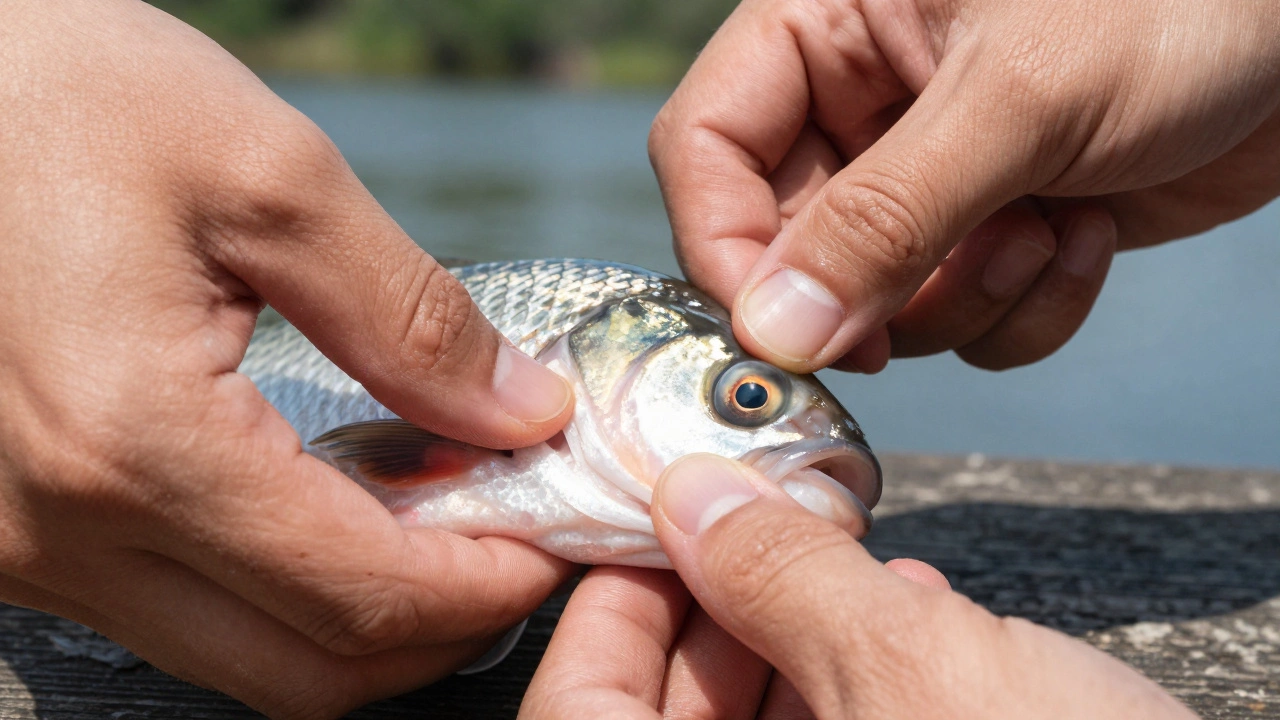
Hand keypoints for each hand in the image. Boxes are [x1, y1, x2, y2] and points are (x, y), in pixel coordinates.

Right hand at [0, 1, 574, 716]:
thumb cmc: (52, 91)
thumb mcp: (267, 176)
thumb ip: (410, 317)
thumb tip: (519, 412)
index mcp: (132, 444)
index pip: (361, 593)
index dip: (486, 585)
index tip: (556, 540)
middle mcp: (58, 530)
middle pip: (306, 671)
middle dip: (439, 628)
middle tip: (514, 543)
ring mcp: (22, 546)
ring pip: (241, 658)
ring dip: (362, 614)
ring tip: (441, 522)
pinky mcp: (12, 528)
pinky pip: (177, 611)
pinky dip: (281, 588)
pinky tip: (334, 510)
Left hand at [522, 454, 1197, 718]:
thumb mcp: (915, 673)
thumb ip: (785, 578)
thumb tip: (693, 495)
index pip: (578, 717)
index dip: (608, 613)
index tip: (657, 525)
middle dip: (718, 608)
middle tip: (759, 523)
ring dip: (796, 635)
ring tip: (848, 558)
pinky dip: (860, 683)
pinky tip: (914, 617)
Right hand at [649, 0, 1279, 370]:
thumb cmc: (1178, 0)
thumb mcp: (1018, 98)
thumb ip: (884, 218)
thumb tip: (771, 333)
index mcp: (825, 22)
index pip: (706, 145)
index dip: (725, 245)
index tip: (775, 333)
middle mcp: (862, 100)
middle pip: (786, 240)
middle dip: (869, 290)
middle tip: (923, 310)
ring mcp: (929, 172)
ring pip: (878, 297)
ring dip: (965, 296)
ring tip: (1049, 229)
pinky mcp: (996, 226)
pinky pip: (963, 316)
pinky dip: (1027, 306)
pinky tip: (1090, 232)